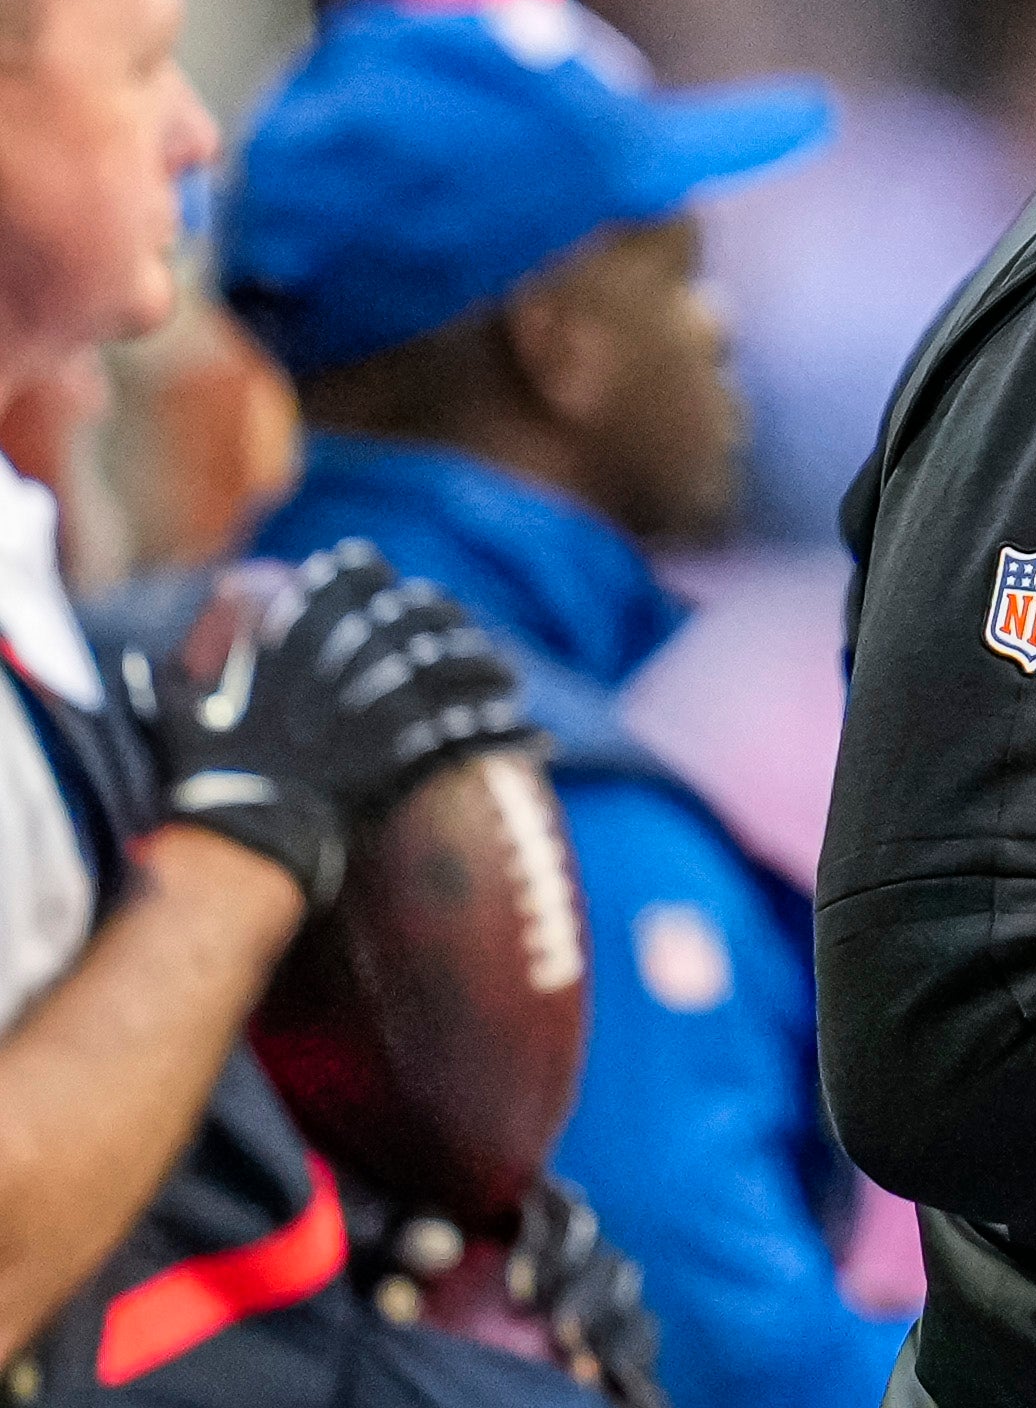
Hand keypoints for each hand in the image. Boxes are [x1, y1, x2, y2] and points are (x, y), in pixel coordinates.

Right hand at [127, 542, 537, 907]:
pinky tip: (537, 738)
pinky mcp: (409, 755)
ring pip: (453, 668)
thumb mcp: (178, 724)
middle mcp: (344, 671)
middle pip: (409, 618)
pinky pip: (473, 736)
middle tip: (452, 615)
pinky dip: (509, 736)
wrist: (242, 845)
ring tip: (508, 676)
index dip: (356, 571)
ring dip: (487, 667)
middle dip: (435, 611)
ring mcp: (380, 710)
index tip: (372, 563)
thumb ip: (163, 689)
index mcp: (295, 655)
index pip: (333, 590)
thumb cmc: (206, 789)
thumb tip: (126, 668)